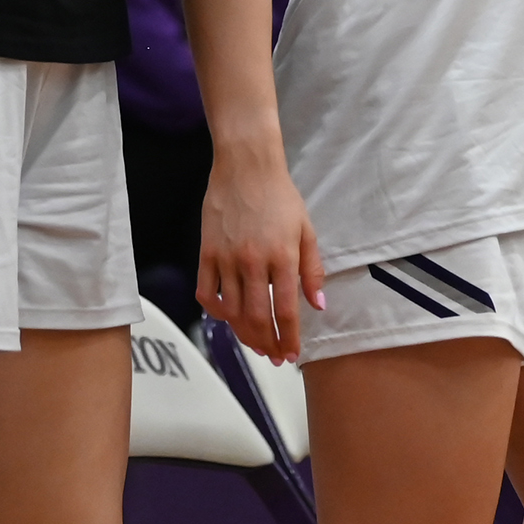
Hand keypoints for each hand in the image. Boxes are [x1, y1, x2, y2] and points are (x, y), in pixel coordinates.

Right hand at [198, 139, 324, 362]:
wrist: (247, 167)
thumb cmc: (280, 196)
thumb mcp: (306, 230)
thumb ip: (312, 269)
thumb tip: (317, 304)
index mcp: (283, 256)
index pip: (286, 310)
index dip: (288, 337)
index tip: (290, 354)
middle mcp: (253, 262)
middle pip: (257, 318)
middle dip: (266, 343)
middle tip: (272, 356)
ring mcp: (227, 258)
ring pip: (232, 311)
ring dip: (243, 333)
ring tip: (254, 342)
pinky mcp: (207, 252)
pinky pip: (206, 293)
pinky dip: (215, 311)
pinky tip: (226, 317)